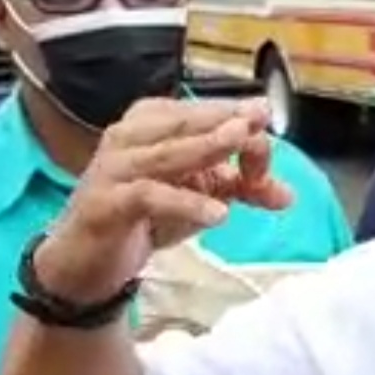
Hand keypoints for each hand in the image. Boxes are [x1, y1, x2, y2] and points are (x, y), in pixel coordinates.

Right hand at [35, 98, 292, 303]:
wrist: (86, 261)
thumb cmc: (145, 218)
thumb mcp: (201, 198)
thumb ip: (241, 189)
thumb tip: (288, 194)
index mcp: (150, 123)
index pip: (200, 112)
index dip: (236, 119)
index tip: (269, 128)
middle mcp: (129, 136)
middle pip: (184, 122)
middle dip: (225, 120)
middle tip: (262, 116)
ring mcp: (113, 168)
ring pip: (166, 151)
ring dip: (207, 146)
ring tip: (243, 141)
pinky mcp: (105, 203)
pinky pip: (149, 196)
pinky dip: (185, 202)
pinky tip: (219, 213)